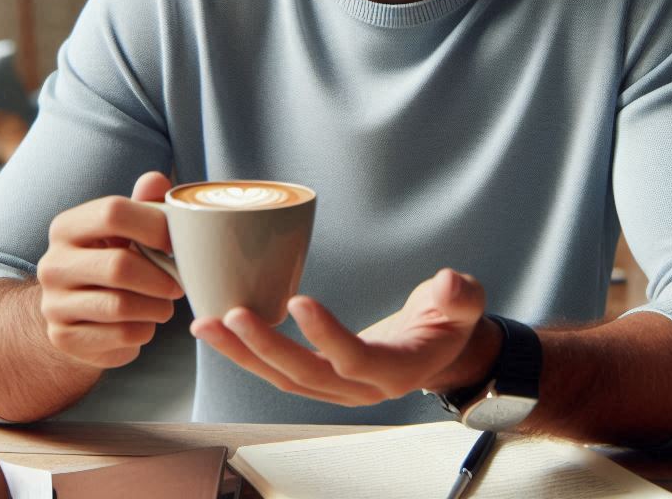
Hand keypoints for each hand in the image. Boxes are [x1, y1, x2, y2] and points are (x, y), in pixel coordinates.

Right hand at [36, 171, 184, 368]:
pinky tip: (144, 323)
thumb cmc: (111, 257)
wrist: (75, 309)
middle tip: (178, 284)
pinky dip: (144, 331)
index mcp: (67, 226)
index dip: (154, 225)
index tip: (176, 243)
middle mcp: (52, 264)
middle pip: (119, 266)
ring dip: (156, 308)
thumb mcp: (124, 228)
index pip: (113, 212)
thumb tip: (156, 180)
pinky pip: (120, 337)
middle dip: (160, 277)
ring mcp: (53, 304)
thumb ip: (143, 203)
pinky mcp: (64, 339)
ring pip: (121, 307)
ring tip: (165, 304)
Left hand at [190, 267, 498, 405]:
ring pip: (282, 377)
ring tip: (207, 324)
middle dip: (265, 347)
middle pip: (306, 376)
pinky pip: (277, 369)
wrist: (440, 348)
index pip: (355, 359)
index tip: (298, 301)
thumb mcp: (465, 304)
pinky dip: (246, 352)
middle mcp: (359, 388)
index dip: (326, 335)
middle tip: (233, 314)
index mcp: (395, 370)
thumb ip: (460, 295)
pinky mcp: (320, 376)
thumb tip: (450, 283)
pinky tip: (219, 329)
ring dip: (242, 353)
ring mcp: (337, 387)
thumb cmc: (449, 323)